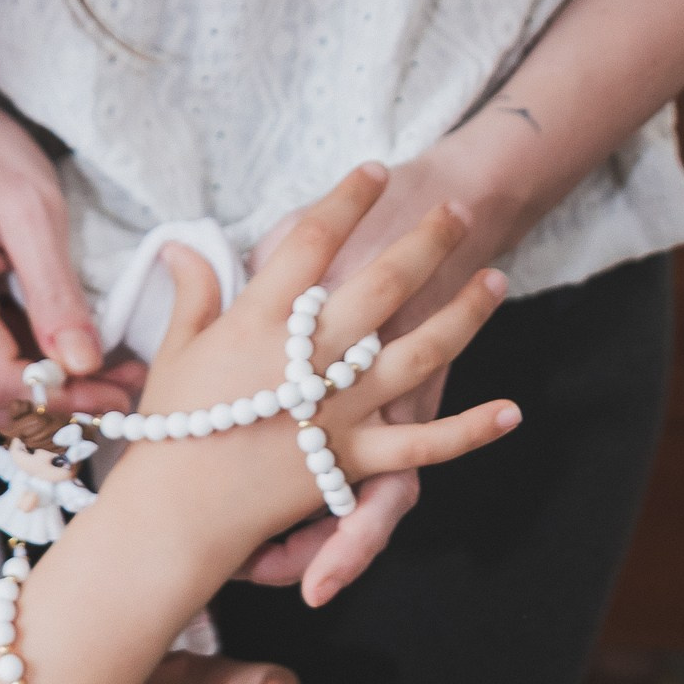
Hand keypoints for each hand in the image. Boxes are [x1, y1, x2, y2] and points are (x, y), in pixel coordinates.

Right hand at [0, 36, 124, 426]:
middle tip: (126, 394)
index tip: (117, 392)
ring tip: (111, 379)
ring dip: (47, 395)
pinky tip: (72, 359)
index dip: (61, 399)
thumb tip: (82, 364)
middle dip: (61, 406)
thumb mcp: (32, 206)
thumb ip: (54, 289)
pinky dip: (28, 370)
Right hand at [109, 169, 519, 583]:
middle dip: (425, 240)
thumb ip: (191, 290)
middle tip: (457, 208)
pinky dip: (470, 431)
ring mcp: (339, 408)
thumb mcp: (175, 347)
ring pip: (417, 352)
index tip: (377, 171)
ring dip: (463, 314)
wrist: (177, 512)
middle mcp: (308, 358)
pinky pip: (423, 445)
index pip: (313, 241)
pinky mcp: (355, 457)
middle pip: (381, 283)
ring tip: (496, 279)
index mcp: (260, 322)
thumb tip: (180, 244)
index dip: (348, 200)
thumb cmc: (172, 426)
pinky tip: (511, 411)